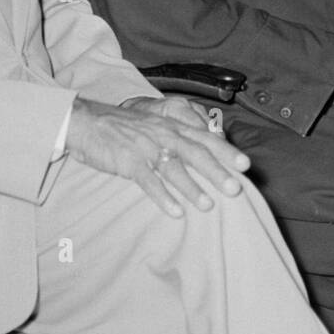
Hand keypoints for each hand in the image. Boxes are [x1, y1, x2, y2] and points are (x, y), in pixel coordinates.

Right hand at [65, 95, 248, 217]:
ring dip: (192, 187)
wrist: (87, 121)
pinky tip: (175, 212)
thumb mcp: (155, 126)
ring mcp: (146, 148)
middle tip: (236, 189)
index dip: (226, 151)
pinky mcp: (128, 162)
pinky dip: (163, 196)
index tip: (246, 165)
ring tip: (208, 205)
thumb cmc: (125, 128)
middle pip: (195, 153)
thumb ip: (178, 137)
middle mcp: (163, 135)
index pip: (205, 138)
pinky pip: (148, 181)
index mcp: (172, 127)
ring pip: (174, 168)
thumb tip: (203, 153)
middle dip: (217, 171)